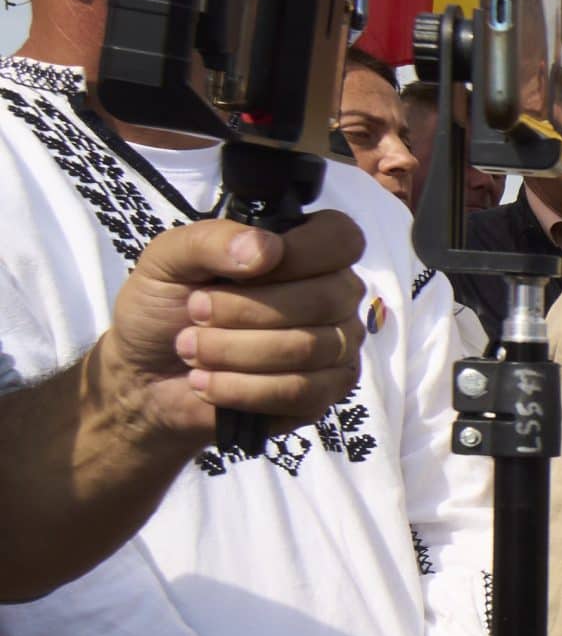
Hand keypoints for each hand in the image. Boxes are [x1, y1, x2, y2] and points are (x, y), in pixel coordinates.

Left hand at [99, 212, 369, 441]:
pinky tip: (206, 382)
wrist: (143, 375)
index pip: (343, 239)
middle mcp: (333, 298)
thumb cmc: (163, 307)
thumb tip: (266, 248)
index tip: (244, 269)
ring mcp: (335, 350)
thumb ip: (212, 240)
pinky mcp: (323, 395)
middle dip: (245, 311)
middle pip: (324, 300)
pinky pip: (300, 392)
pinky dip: (242, 389)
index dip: (302, 253)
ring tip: (190, 349)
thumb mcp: (169, 259)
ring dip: (234, 352)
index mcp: (304, 254)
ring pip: (307, 349)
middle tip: (195, 313)